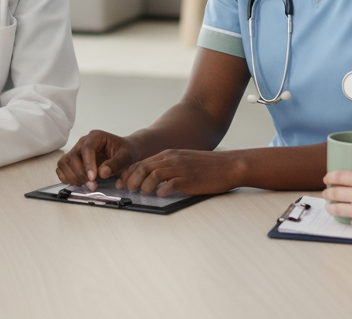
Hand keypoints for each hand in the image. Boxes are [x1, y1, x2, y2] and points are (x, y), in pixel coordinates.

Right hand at [56, 131, 138, 189]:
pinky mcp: (73, 160)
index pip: (86, 148)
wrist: (124, 152)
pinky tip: (80, 183)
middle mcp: (83, 142)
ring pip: (64, 162)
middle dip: (81, 174)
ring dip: (73, 176)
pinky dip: (67, 177)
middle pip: (72, 156)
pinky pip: (62, 168)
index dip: (87, 164)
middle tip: (93, 185)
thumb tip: (102, 173)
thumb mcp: (126, 157)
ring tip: (87, 184)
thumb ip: (116, 164)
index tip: (93, 178)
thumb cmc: (126, 152)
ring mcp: (76, 151)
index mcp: (96, 137)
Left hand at [114, 149, 242, 197]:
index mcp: (169, 155)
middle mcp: (172, 159)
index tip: (122, 183)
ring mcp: (180, 168)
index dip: (129, 173)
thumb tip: (152, 178)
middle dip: (131, 179)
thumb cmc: (208, 166)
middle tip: (127, 190)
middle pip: (144, 167)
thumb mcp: (184, 161)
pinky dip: (162, 190)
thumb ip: (169, 167)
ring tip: (142, 193)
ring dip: (144, 185)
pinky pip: (171, 184)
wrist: (229, 165)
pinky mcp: (189, 179)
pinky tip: (161, 195)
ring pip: (154, 174)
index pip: (142, 162)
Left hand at [320, 170, 351, 238]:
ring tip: (331, 208)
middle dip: (327, 193)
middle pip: (332, 193)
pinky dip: (351, 220)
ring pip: (335, 209)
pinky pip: (351, 222)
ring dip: (331, 208)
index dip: (329, 177)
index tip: (326, 179)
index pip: (338, 176)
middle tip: (327, 194)